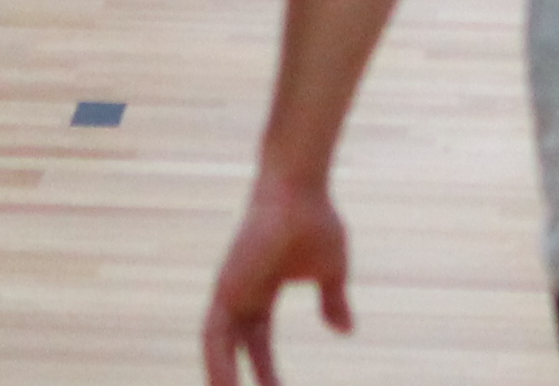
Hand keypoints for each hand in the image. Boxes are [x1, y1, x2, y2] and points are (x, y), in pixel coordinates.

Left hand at [201, 172, 349, 384]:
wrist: (300, 190)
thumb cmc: (315, 219)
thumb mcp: (331, 271)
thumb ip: (333, 302)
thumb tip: (345, 331)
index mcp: (258, 291)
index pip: (256, 343)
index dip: (265, 371)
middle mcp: (238, 293)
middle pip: (232, 350)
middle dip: (237, 381)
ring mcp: (228, 290)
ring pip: (216, 349)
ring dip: (221, 381)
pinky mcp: (225, 288)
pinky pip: (213, 337)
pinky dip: (217, 365)